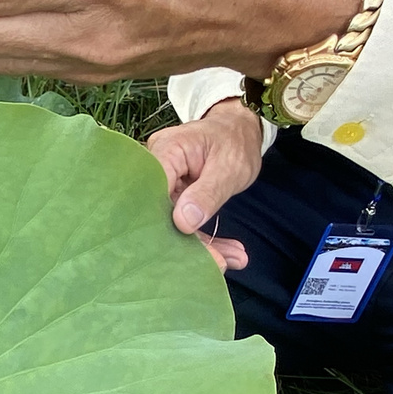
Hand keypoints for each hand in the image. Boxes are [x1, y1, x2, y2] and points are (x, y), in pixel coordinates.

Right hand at [146, 99, 264, 271]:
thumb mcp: (229, 167)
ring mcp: (162, 183)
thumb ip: (208, 193)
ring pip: (172, 221)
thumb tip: (183, 222)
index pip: (154, 196)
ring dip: (203, 245)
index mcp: (166, 152)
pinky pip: (181, 219)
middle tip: (221, 264)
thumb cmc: (234, 141)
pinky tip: (228, 253)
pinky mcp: (170, 195)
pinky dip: (204, 237)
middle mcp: (155, 167)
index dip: (168, 227)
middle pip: (161, 213)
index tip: (193, 253)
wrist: (238, 129)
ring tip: (234, 260)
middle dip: (190, 243)